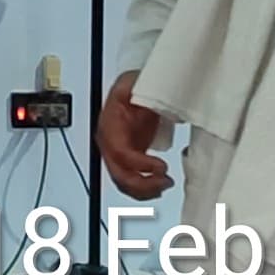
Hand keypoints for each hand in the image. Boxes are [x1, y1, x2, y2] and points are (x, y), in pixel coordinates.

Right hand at [95, 71, 172, 199]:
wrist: (134, 91)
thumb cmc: (133, 87)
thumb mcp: (132, 83)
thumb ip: (134, 90)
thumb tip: (138, 95)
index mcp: (109, 125)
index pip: (120, 152)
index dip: (140, 164)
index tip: (161, 166)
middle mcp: (109, 143)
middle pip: (119, 174)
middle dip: (142, 184)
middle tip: (165, 181)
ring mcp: (117, 152)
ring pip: (123, 182)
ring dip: (144, 190)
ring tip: (165, 185)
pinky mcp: (128, 158)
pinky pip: (130, 181)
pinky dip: (144, 189)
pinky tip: (159, 186)